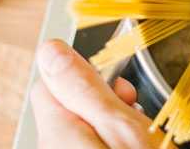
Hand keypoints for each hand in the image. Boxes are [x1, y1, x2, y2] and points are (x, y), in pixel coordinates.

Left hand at [31, 39, 166, 148]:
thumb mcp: (121, 126)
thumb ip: (85, 89)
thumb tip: (51, 50)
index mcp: (57, 129)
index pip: (52, 77)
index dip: (89, 76)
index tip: (120, 90)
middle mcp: (53, 145)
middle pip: (68, 102)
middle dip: (102, 101)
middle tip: (133, 115)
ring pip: (81, 124)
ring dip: (109, 123)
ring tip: (137, 137)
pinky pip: (89, 142)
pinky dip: (109, 140)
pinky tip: (130, 146)